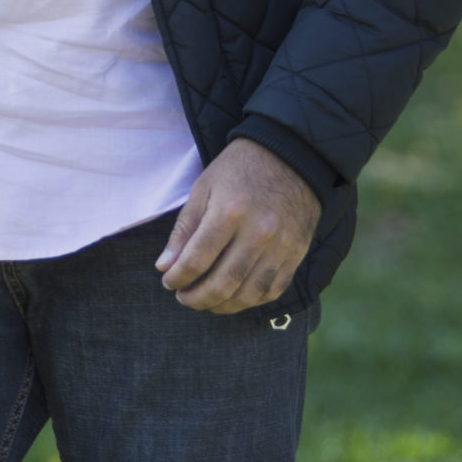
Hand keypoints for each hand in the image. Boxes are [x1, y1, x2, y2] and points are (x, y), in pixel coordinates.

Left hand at [155, 138, 320, 313]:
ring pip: (248, 294)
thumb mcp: (203, 188)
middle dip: (196, 298)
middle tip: (183, 297)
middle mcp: (258, 233)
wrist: (291, 155)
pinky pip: (273, 290)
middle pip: (223, 284)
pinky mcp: (297, 254)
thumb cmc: (240, 169)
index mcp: (229, 212)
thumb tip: (165, 266)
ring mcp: (281, 246)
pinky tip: (235, 297)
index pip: (197, 260)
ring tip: (206, 300)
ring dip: (222, 305)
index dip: (177, 278)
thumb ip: (184, 230)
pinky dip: (251, 301)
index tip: (168, 281)